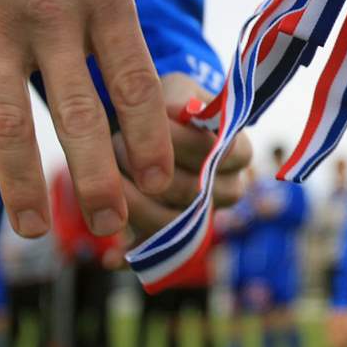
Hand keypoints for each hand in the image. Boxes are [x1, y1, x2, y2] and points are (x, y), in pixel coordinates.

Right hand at [0, 0, 172, 238]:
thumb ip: (115, 26)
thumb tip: (141, 100)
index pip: (135, 84)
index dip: (148, 141)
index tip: (163, 184)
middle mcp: (50, 12)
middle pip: (76, 113)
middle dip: (96, 178)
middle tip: (108, 226)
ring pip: (3, 118)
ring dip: (19, 181)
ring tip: (32, 228)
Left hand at [116, 73, 251, 242]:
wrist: (159, 130)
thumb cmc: (171, 107)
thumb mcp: (178, 89)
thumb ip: (178, 97)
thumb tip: (178, 112)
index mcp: (239, 152)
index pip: (220, 154)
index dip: (181, 142)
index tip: (149, 121)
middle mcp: (229, 189)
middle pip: (192, 193)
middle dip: (147, 169)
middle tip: (112, 145)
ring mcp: (204, 217)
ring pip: (174, 227)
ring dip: (134, 205)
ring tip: (106, 180)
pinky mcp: (178, 238)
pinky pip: (158, 255)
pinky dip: (133, 257)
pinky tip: (110, 257)